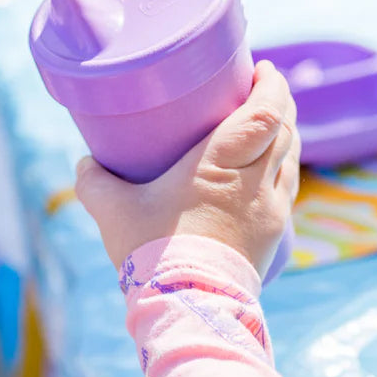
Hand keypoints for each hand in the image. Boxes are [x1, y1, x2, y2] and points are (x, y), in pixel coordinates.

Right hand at [75, 60, 299, 276]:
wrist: (189, 308)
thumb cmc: (152, 253)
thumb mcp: (113, 212)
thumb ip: (95, 182)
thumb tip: (85, 164)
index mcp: (222, 166)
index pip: (264, 114)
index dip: (271, 86)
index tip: (262, 68)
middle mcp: (255, 183)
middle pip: (284, 129)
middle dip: (279, 101)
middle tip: (263, 85)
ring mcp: (271, 210)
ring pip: (292, 157)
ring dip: (285, 132)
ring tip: (269, 120)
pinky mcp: (275, 235)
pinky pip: (288, 187)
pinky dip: (285, 164)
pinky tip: (272, 166)